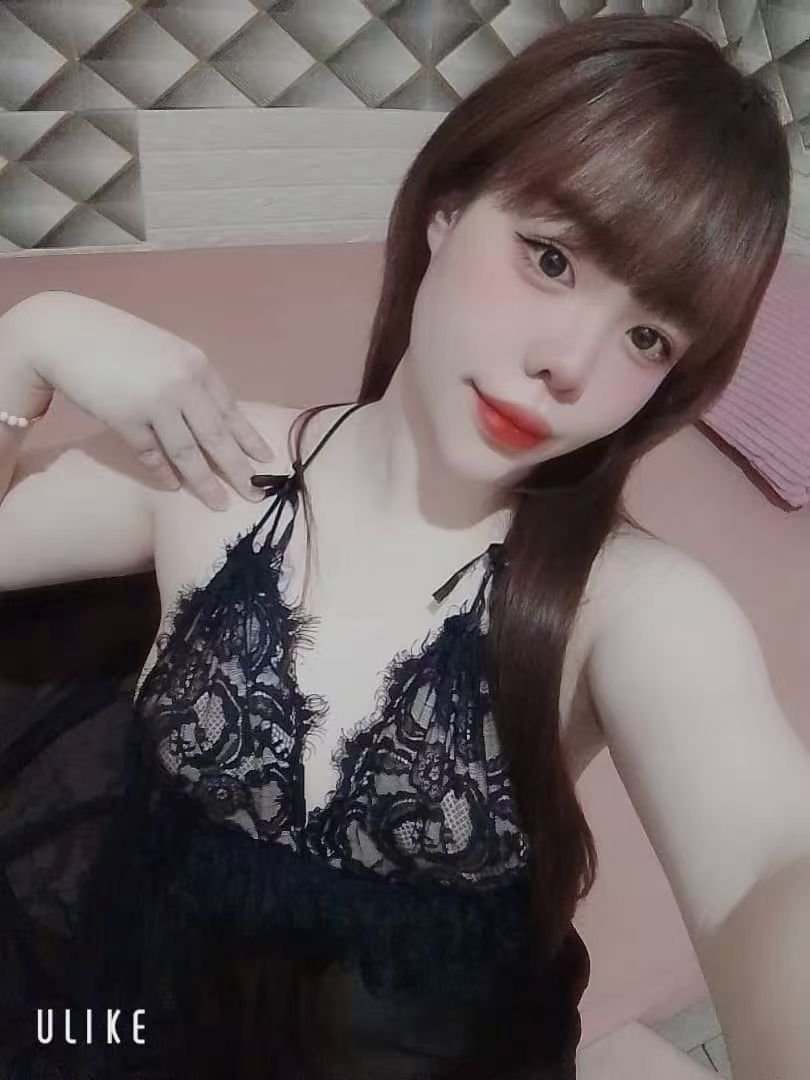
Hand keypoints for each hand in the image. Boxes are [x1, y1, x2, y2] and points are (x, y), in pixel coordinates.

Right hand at [25, 292, 275, 510]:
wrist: (65, 332)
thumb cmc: (116, 343)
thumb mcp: (163, 354)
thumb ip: (188, 381)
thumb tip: (210, 419)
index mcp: (196, 365)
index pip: (230, 409)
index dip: (249, 438)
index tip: (267, 460)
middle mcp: (182, 383)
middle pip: (217, 436)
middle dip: (238, 469)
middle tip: (256, 495)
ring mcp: (155, 401)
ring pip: (188, 451)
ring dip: (205, 482)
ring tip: (219, 505)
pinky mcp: (125, 417)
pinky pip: (151, 453)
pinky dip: (163, 472)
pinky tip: (173, 487)